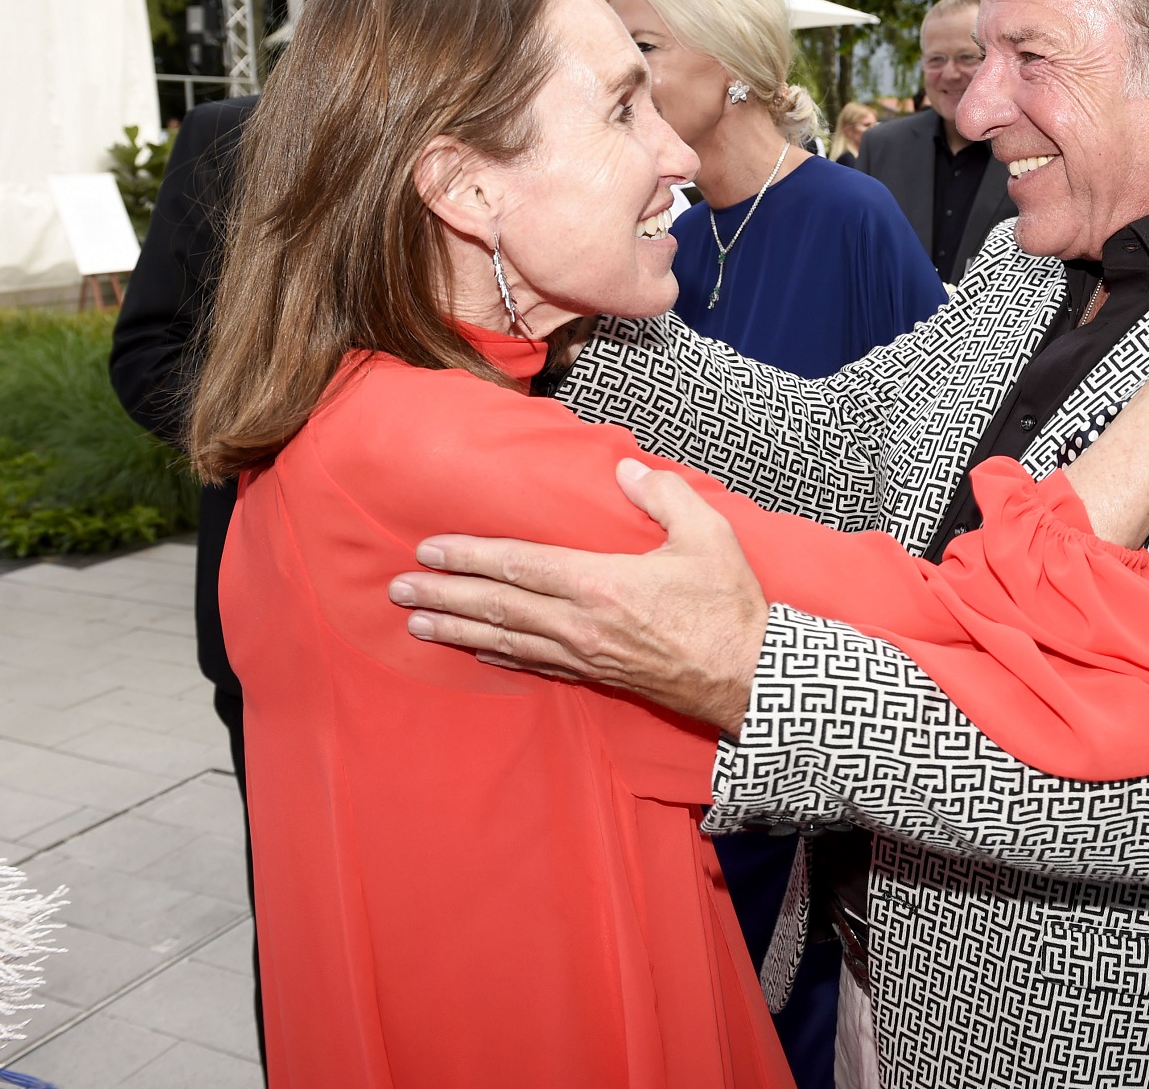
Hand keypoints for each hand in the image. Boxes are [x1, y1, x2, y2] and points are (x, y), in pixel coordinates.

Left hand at [388, 458, 767, 734]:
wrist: (752, 678)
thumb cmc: (730, 606)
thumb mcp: (709, 536)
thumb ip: (665, 496)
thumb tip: (626, 470)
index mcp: (602, 583)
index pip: (520, 565)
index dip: (471, 556)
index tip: (430, 549)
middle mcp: (582, 624)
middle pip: (498, 606)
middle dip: (443, 596)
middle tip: (397, 589)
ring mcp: (586, 656)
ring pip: (507, 641)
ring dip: (458, 630)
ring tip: (416, 622)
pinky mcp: (598, 678)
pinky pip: (537, 666)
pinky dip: (500, 658)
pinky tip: (477, 653)